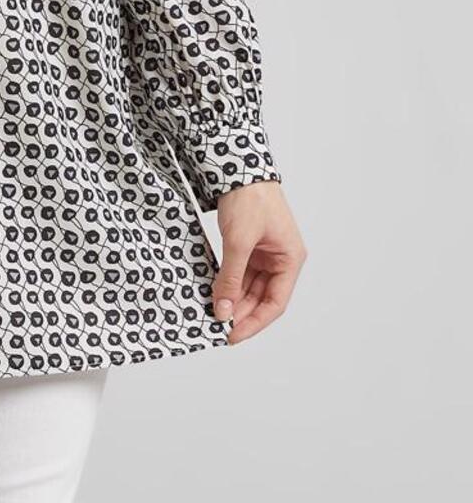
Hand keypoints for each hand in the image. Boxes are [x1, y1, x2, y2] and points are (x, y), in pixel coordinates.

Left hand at [213, 180, 306, 344]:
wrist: (238, 166)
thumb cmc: (250, 198)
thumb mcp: (238, 242)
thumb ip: (230, 278)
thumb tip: (222, 310)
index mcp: (290, 260)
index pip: (275, 304)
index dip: (254, 323)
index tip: (232, 336)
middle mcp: (280, 260)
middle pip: (261, 298)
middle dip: (240, 313)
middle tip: (217, 328)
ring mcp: (264, 253)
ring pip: (248, 287)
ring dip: (232, 300)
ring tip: (212, 314)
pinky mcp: (249, 246)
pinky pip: (239, 273)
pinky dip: (226, 284)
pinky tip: (212, 294)